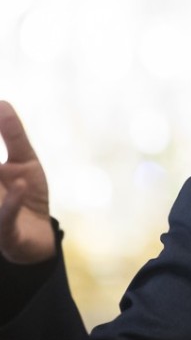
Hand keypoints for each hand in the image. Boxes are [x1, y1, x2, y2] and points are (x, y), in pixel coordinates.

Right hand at [0, 101, 55, 263]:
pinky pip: (4, 217)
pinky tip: (21, 185)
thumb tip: (2, 102)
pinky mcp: (4, 231)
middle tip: (1, 162)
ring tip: (4, 167)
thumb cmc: (25, 195)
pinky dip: (11, 202)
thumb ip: (12, 135)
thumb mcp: (24, 160)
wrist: (38, 237)